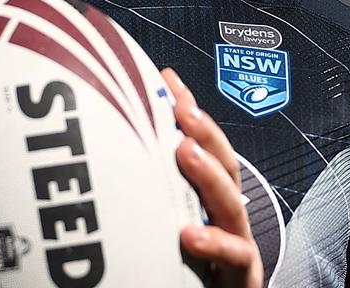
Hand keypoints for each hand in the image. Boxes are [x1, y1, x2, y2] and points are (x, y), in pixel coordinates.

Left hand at [163, 68, 263, 287]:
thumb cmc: (192, 270)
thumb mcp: (170, 224)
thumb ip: (152, 188)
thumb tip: (110, 149)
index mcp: (209, 201)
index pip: (204, 147)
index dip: (190, 112)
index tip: (166, 82)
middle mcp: (226, 218)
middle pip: (224, 166)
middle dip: (205, 133)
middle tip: (181, 109)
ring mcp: (237, 246)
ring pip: (231, 205)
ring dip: (209, 175)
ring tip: (186, 152)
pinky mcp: (239, 277)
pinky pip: (235, 259)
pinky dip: (216, 245)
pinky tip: (191, 235)